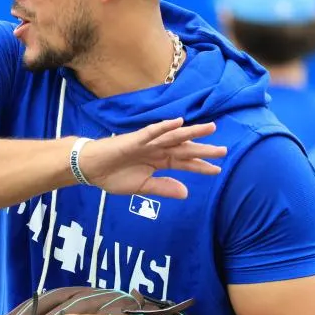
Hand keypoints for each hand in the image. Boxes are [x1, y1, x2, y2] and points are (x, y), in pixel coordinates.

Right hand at [79, 118, 226, 198]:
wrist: (90, 169)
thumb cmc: (113, 176)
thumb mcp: (142, 188)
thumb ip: (163, 188)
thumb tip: (186, 193)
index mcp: (158, 162)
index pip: (184, 163)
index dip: (200, 166)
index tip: (217, 170)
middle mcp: (157, 150)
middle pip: (184, 148)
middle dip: (203, 149)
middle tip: (223, 151)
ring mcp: (147, 143)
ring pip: (173, 136)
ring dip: (191, 132)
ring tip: (210, 128)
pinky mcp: (135, 139)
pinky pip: (152, 131)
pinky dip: (165, 126)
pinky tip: (178, 122)